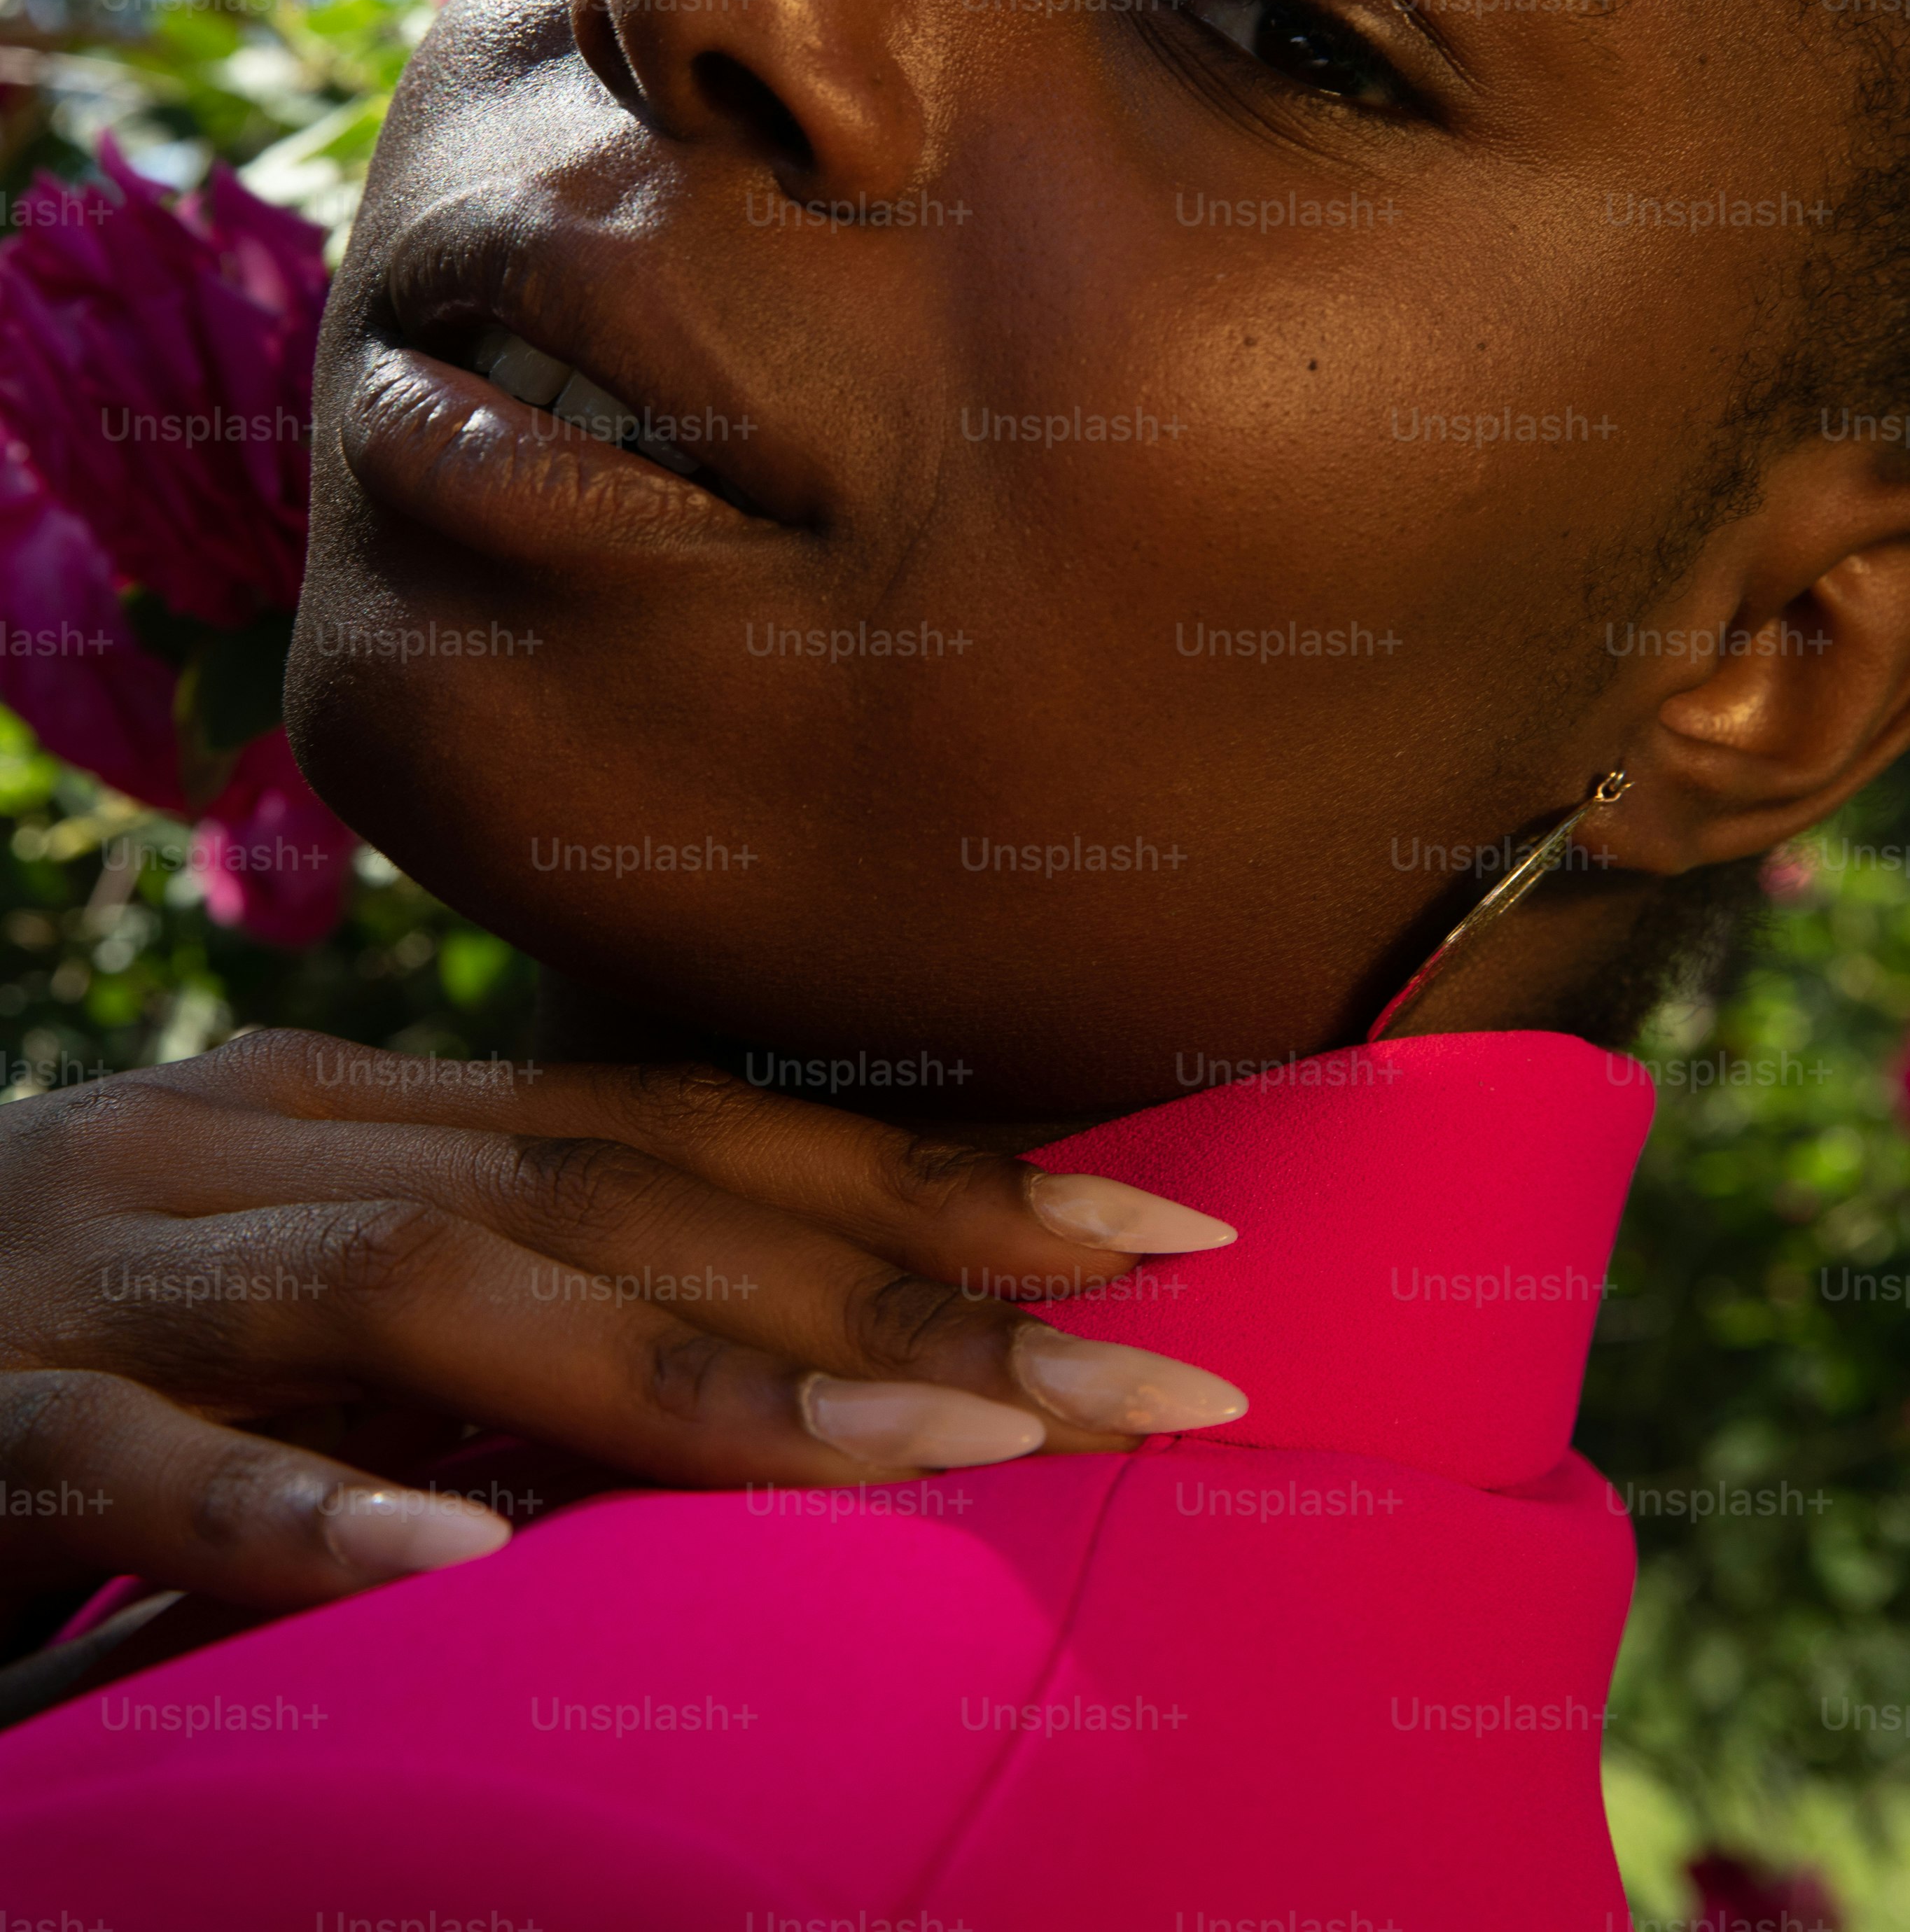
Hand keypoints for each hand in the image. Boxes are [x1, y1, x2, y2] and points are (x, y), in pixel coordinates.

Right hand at [0, 1031, 1242, 1614]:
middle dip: (900, 1272)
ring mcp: (122, 1274)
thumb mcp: (314, 1292)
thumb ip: (513, 1304)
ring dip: (689, 1374)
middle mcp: (268, 1146)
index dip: (927, 1166)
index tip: (1165, 1228)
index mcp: (366, 1109)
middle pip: (621, 1189)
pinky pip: (147, 1461)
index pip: (692, 1120)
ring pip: (432, 1288)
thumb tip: (772, 1361)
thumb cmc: (78, 1325)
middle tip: (1147, 1372)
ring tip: (927, 1450)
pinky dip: (298, 1503)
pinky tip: (448, 1561)